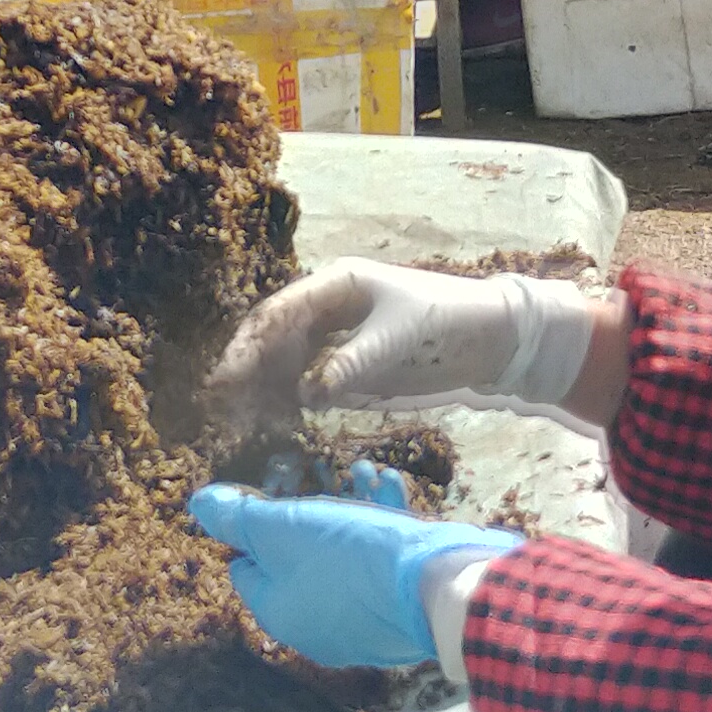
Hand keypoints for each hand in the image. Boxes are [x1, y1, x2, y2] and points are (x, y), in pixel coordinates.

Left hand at [188, 482, 521, 670]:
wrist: (441, 587)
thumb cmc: (350, 557)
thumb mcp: (282, 527)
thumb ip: (237, 518)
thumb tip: (199, 505)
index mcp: (279, 613)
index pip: (246, 568)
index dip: (254, 526)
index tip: (275, 491)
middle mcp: (316, 628)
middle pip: (297, 559)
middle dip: (309, 507)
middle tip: (321, 471)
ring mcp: (362, 626)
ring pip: (342, 557)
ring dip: (349, 507)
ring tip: (362, 470)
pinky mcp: (401, 612)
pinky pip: (379, 566)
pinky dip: (382, 527)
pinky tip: (391, 488)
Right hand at [209, 257, 595, 420]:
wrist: (491, 339)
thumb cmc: (448, 322)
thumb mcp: (398, 339)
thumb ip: (351, 363)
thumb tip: (306, 392)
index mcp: (336, 287)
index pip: (279, 314)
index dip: (249, 346)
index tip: (227, 379)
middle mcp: (328, 311)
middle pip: (274, 340)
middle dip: (246, 371)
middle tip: (219, 408)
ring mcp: (338, 341)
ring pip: (286, 365)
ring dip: (263, 392)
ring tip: (239, 423)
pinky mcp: (351, 369)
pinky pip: (309, 385)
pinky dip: (289, 404)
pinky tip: (274, 425)